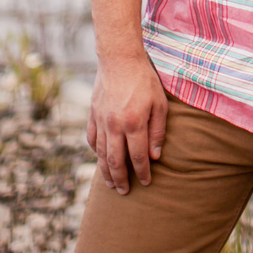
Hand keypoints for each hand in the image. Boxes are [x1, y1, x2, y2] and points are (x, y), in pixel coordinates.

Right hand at [87, 51, 167, 194]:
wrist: (119, 60)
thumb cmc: (145, 80)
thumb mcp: (160, 104)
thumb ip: (157, 131)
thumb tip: (155, 156)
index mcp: (133, 124)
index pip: (137, 157)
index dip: (142, 172)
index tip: (146, 182)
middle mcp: (114, 127)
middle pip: (115, 161)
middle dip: (121, 179)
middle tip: (125, 192)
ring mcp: (100, 122)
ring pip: (101, 154)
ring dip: (106, 171)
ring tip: (111, 184)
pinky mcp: (92, 115)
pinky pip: (93, 140)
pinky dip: (97, 153)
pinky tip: (101, 159)